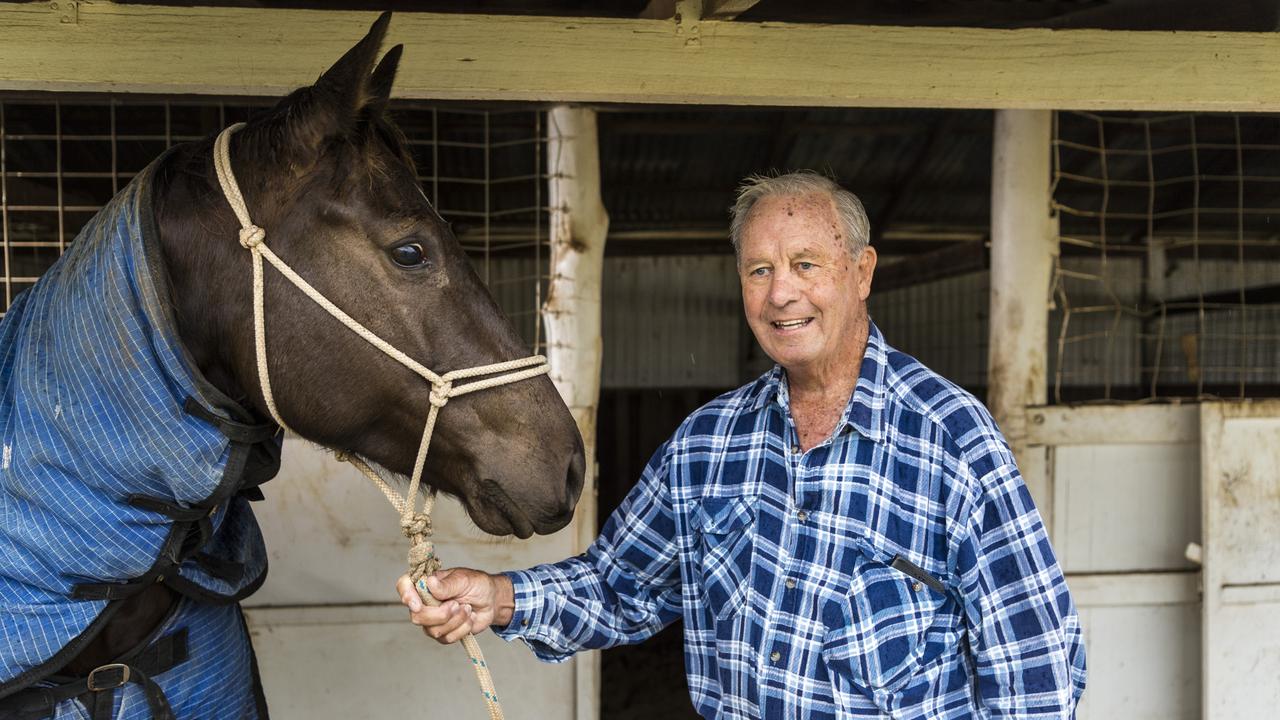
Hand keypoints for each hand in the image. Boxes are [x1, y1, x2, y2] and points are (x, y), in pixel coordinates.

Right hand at [396, 568, 514, 643]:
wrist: (491, 601)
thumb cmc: (477, 585)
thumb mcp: (464, 580)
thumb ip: (447, 585)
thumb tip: (430, 583)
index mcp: (426, 583)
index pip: (404, 586)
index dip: (406, 595)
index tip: (417, 604)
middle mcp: (425, 602)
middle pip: (417, 616)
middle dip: (440, 615)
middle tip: (457, 604)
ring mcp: (432, 619)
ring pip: (432, 630)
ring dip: (455, 621)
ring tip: (467, 608)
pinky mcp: (443, 632)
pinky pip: (446, 638)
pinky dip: (462, 629)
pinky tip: (469, 618)